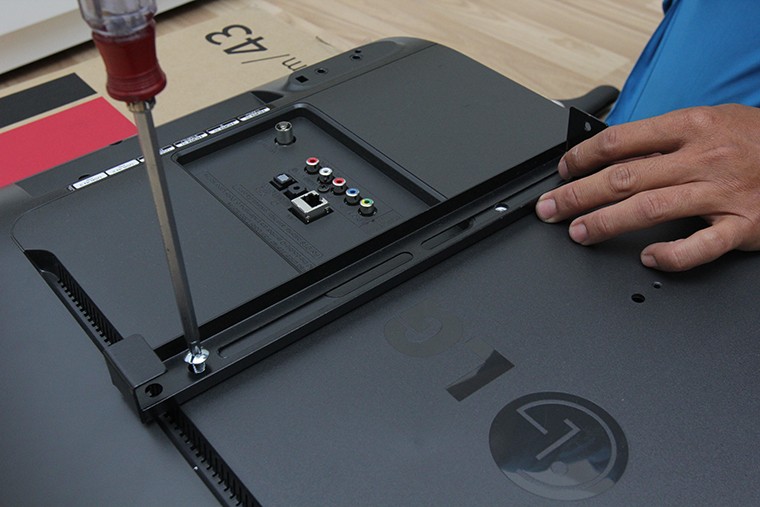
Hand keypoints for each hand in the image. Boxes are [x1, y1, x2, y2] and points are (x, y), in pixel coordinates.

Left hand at [535, 104, 759, 270]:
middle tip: (551, 208)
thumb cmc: (754, 139)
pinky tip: (648, 258)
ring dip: (606, 222)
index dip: (583, 157)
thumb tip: (611, 151)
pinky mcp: (742, 224)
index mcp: (691, 126)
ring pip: (650, 208)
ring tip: (578, 233)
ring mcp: (721, 193)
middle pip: (624, 177)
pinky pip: (701, 245)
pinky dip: (672, 255)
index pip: (621, 140)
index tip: (563, 171)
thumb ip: (664, 137)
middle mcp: (702, 158)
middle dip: (578, 194)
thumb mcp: (709, 121)